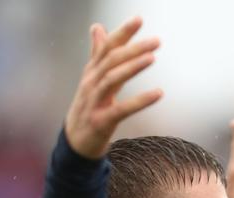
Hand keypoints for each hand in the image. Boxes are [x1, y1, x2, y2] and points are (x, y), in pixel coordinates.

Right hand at [64, 17, 161, 158]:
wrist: (75, 142)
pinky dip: (140, 101)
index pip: (107, 48)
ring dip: (132, 67)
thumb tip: (97, 27)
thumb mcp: (92, 79)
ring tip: (152, 58)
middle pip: (111, 61)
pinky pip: (122, 109)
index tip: (139, 19)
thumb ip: (98, 54)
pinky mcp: (101, 122)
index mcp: (92, 73)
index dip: (122, 33)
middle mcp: (91, 84)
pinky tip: (158, 94)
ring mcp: (94, 102)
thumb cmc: (88, 108)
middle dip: (133, 48)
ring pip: (112, 79)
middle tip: (156, 41)